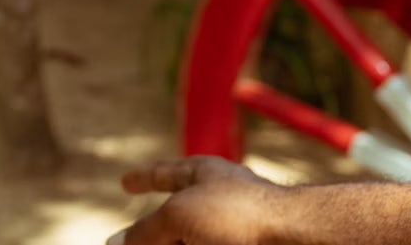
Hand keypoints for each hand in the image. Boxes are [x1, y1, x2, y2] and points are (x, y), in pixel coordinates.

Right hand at [109, 156, 284, 244]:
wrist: (295, 241)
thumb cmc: (238, 214)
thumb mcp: (177, 215)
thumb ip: (144, 231)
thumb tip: (115, 244)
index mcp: (206, 175)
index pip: (166, 173)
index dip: (144, 178)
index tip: (126, 183)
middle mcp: (219, 202)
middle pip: (174, 219)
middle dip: (150, 235)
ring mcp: (232, 231)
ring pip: (191, 240)